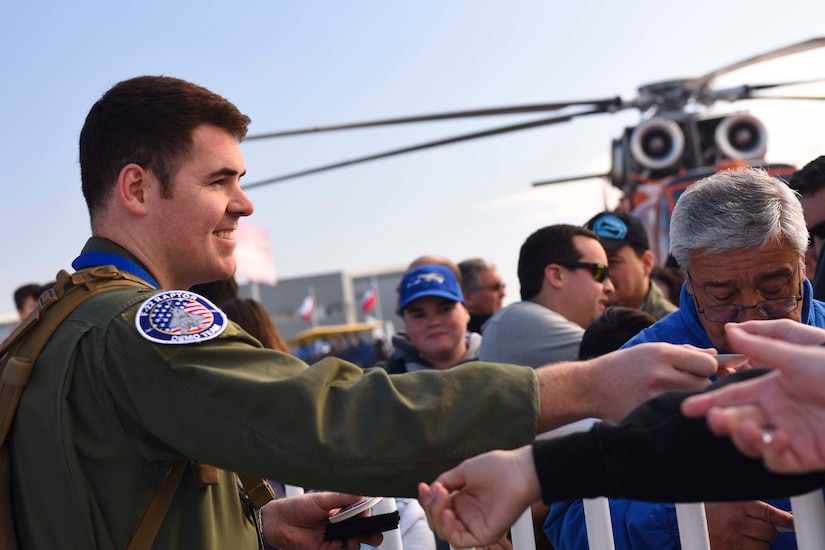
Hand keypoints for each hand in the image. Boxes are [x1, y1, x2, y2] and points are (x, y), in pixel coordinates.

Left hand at [261, 492, 382, 549]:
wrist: (278, 522)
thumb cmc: (297, 506)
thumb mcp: (322, 500)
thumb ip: (343, 498)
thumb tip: (362, 493)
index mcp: (340, 509)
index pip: (361, 513)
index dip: (368, 515)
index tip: (371, 515)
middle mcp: (339, 524)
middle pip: (361, 531)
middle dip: (371, 534)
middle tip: (375, 536)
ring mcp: (332, 538)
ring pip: (352, 543)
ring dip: (356, 543)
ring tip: (353, 540)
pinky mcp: (324, 549)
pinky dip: (340, 549)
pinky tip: (336, 544)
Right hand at [418, 446, 540, 547]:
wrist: (519, 471)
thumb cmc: (498, 468)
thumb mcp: (463, 472)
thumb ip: (444, 482)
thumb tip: (429, 490)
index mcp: (462, 501)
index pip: (436, 508)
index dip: (427, 500)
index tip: (423, 487)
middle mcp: (467, 515)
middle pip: (437, 521)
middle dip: (431, 506)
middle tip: (437, 490)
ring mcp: (475, 526)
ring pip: (444, 532)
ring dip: (437, 515)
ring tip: (443, 497)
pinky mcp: (483, 535)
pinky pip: (459, 540)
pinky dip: (448, 529)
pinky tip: (449, 513)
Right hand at [584, 343, 716, 420]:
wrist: (590, 387)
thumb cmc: (622, 366)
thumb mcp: (649, 349)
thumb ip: (684, 351)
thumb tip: (715, 355)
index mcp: (661, 353)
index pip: (708, 363)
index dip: (707, 366)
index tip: (699, 369)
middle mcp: (661, 375)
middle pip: (706, 384)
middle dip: (701, 384)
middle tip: (686, 384)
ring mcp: (656, 398)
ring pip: (695, 401)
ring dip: (692, 399)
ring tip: (675, 395)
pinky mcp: (651, 416)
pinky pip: (680, 415)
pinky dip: (678, 412)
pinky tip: (667, 408)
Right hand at [682, 322, 824, 472]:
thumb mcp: (801, 356)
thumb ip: (763, 347)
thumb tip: (731, 331)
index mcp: (774, 386)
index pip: (734, 395)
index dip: (710, 401)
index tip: (687, 408)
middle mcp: (778, 411)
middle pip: (738, 419)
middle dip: (721, 421)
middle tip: (714, 420)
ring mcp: (791, 434)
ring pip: (752, 441)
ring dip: (741, 438)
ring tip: (743, 430)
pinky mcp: (806, 455)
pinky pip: (778, 460)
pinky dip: (772, 452)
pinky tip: (778, 439)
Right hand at [705, 501, 791, 548]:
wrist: (691, 523)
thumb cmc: (712, 511)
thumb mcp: (730, 500)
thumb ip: (752, 507)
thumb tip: (782, 518)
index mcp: (740, 505)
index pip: (772, 514)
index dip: (787, 520)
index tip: (792, 523)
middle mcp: (738, 522)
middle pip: (770, 533)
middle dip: (767, 533)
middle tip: (755, 528)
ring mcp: (734, 539)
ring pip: (764, 547)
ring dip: (758, 544)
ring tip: (743, 536)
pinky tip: (740, 544)